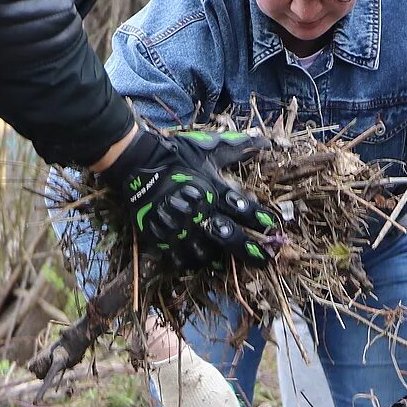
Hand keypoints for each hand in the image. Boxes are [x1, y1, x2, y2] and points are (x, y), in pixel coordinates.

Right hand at [103, 127, 279, 268]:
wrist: (136, 162)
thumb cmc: (176, 154)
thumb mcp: (209, 149)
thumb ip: (237, 148)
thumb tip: (264, 141)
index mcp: (213, 190)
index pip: (244, 210)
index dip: (259, 220)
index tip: (269, 226)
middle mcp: (200, 211)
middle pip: (230, 237)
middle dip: (250, 250)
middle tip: (264, 260)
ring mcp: (180, 226)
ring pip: (207, 253)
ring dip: (220, 260)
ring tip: (227, 265)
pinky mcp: (162, 236)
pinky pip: (180, 258)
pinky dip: (191, 263)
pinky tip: (198, 263)